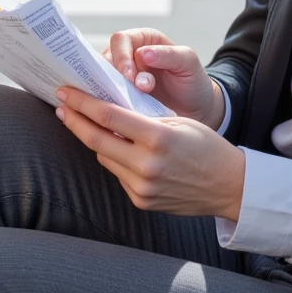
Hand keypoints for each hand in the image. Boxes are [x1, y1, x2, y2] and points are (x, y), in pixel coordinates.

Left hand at [55, 88, 244, 218]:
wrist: (229, 186)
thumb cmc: (206, 147)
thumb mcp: (178, 122)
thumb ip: (143, 119)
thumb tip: (108, 112)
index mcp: (158, 138)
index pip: (108, 116)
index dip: (82, 102)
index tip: (66, 92)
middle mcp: (146, 165)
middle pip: (95, 139)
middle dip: (74, 120)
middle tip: (61, 106)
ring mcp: (142, 186)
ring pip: (104, 157)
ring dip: (96, 140)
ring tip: (91, 125)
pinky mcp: (141, 201)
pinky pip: (118, 174)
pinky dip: (116, 160)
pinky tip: (122, 151)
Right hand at [104, 28, 224, 124]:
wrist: (197, 110)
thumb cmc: (193, 81)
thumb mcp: (188, 63)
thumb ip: (169, 54)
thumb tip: (143, 53)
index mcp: (144, 40)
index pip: (120, 40)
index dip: (121, 57)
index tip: (129, 77)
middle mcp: (128, 56)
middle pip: (105, 59)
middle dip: (114, 77)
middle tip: (128, 93)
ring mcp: (122, 78)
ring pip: (102, 80)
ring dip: (111, 92)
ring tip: (126, 104)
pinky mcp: (120, 97)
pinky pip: (106, 98)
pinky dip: (110, 104)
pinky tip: (120, 113)